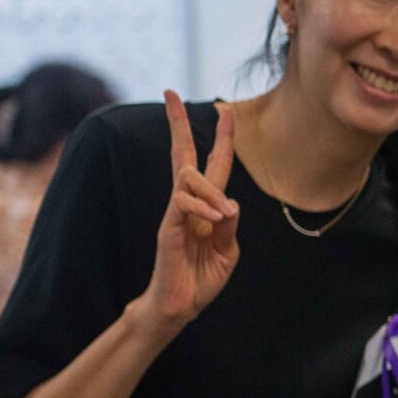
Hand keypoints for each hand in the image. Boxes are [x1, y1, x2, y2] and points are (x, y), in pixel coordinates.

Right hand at [140, 91, 240, 331]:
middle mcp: (188, 203)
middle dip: (177, 123)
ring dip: (211, 191)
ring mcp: (175, 212)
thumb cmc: (201, 278)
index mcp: (206, 206)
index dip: (220, 138)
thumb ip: (229, 225)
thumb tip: (230, 203)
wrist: (180, 306)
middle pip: (182, 154)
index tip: (224, 110)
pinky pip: (182, 202)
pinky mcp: (167, 226)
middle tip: (170, 91)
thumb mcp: (228, 251)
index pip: (212, 164)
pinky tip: (214, 218)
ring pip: (189, 177)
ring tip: (223, 215)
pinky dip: (201, 206)